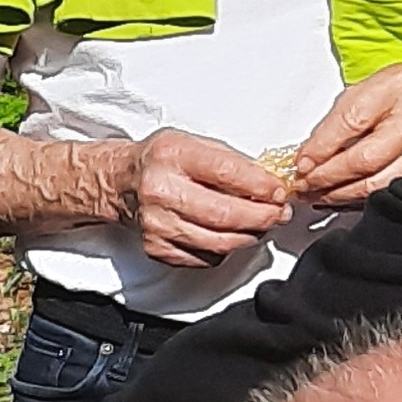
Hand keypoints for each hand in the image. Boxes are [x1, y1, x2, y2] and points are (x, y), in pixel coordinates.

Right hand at [116, 129, 289, 265]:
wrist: (122, 181)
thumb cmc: (163, 162)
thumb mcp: (196, 144)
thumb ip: (234, 163)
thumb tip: (270, 188)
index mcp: (173, 155)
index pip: (228, 174)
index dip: (262, 187)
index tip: (280, 192)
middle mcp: (160, 190)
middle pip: (224, 214)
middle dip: (262, 217)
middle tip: (278, 214)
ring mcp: (156, 223)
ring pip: (218, 242)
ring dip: (248, 236)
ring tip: (259, 225)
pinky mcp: (156, 247)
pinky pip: (204, 257)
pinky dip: (224, 249)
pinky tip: (228, 234)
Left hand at [281, 63, 401, 208]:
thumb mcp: (371, 90)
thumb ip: (338, 120)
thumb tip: (309, 155)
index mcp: (397, 88)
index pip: (350, 123)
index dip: (320, 149)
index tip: (301, 164)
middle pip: (364, 159)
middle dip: (326, 177)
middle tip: (305, 184)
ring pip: (378, 183)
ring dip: (341, 194)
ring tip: (319, 194)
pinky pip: (392, 192)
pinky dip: (362, 199)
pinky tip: (345, 197)